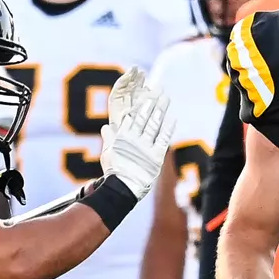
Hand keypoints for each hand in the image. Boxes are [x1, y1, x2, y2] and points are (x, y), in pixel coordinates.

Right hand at [100, 67, 175, 198]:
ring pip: (154, 125)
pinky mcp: (156, 157)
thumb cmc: (115, 172)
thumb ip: (109, 139)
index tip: (145, 93)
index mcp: (122, 137)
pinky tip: (173, 118)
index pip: (132, 117)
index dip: (139, 104)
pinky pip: (163, 140)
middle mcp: (135, 139)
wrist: (123, 188)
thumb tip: (105, 127)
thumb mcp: (107, 154)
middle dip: (152, 102)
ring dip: (161, 110)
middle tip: (159, 89)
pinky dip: (168, 129)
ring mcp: (146, 147)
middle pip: (145, 117)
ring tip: (166, 98)